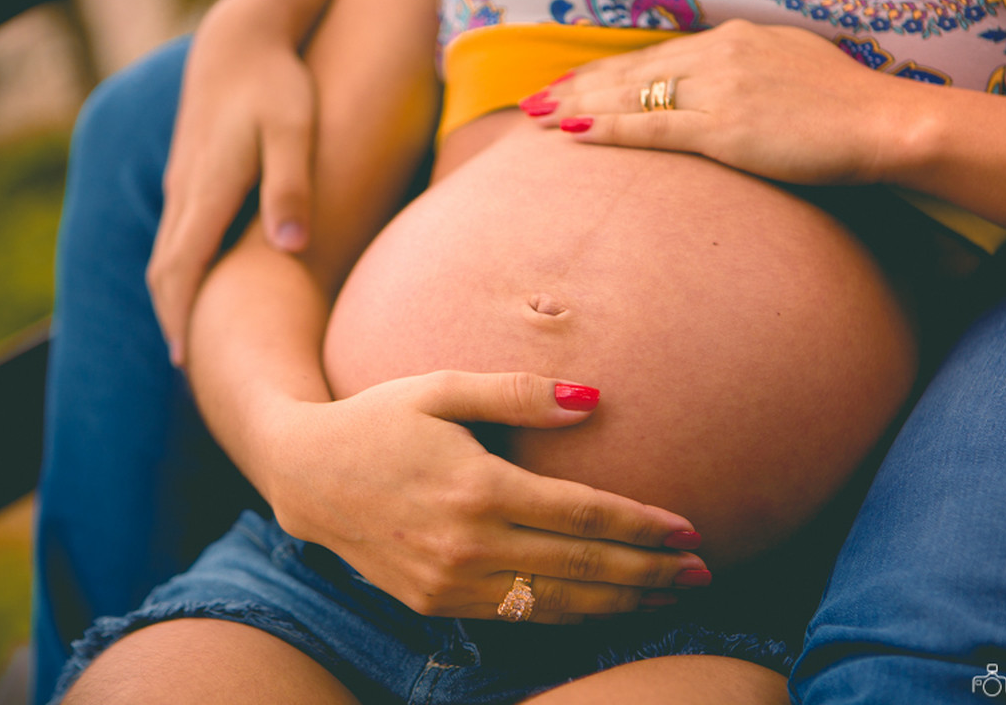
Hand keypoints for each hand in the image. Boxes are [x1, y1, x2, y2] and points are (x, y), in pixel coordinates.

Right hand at [147, 0, 317, 365]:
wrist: (242, 37)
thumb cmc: (277, 85)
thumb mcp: (293, 131)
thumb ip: (291, 186)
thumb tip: (290, 247)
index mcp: (207, 191)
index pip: (182, 269)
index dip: (182, 318)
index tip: (190, 363)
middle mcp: (185, 193)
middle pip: (165, 271)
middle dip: (174, 321)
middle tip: (193, 372)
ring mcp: (184, 185)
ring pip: (169, 254)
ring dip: (177, 300)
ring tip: (198, 344)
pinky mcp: (193, 176)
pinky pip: (180, 237)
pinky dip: (185, 272)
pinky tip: (206, 288)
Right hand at [262, 371, 708, 624]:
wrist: (304, 474)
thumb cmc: (379, 418)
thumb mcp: (442, 387)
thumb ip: (519, 393)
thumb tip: (594, 400)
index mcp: (477, 486)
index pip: (583, 516)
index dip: (641, 526)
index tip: (688, 530)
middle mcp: (467, 543)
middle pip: (582, 568)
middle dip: (649, 574)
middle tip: (701, 573)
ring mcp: (448, 582)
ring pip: (556, 604)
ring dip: (620, 605)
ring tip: (670, 600)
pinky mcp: (433, 603)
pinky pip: (517, 616)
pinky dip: (568, 617)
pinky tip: (604, 610)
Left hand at [526, 19, 913, 187]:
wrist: (882, 121)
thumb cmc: (844, 105)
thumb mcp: (790, 69)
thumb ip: (747, 71)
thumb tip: (720, 86)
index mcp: (733, 40)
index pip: (655, 55)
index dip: (607, 69)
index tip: (573, 79)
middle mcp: (718, 55)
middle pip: (632, 70)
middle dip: (579, 84)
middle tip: (535, 100)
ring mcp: (718, 90)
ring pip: (632, 95)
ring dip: (581, 103)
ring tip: (538, 116)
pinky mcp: (724, 128)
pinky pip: (653, 127)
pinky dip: (611, 128)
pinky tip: (575, 131)